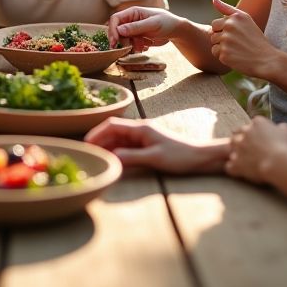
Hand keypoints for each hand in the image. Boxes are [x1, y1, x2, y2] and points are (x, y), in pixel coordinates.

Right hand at [84, 118, 228, 174]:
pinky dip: (117, 153)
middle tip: (88, 154)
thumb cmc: (181, 156)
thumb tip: (112, 158)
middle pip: (113, 132)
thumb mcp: (155, 159)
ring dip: (107, 147)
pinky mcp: (147, 146)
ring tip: (97, 159)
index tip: (86, 144)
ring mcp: (144, 138)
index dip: (97, 133)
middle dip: (99, 141)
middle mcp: (140, 130)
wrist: (201, 158)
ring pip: (119, 140)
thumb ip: (132, 157)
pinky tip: (112, 161)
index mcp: (141, 128)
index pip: (112, 125)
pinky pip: (126, 147)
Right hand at [108, 6, 182, 51]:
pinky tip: (145, 46)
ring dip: (130, 45)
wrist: (176, 30)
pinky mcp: (137, 37)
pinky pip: (130, 44)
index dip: (112, 30)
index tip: (114, 42)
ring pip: (123, 39)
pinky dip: (136, 47)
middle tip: (127, 48)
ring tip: (142, 46)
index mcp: (133, 12)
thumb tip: (119, 30)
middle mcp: (131, 20)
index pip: (115, 19)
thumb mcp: (152, 24)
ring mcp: (134, 29)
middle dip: (121, 40)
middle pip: (117, 30)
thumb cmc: (166, 22)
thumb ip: (136, 27)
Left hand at [209, 0, 278, 77]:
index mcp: (234, 18)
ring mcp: (226, 41)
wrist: (266, 59)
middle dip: (220, 39)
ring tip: (236, 50)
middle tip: (236, 44)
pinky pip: (215, 53)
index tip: (235, 36)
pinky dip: (223, 56)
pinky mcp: (224, 54)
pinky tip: (235, 56)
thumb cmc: (255, 38)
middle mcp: (229, 27)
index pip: (215, 24)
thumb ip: (227, 8)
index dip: (223, 31)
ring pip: (213, 43)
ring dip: (221, 48)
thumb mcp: (245, 19)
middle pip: (212, 34)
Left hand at [225, 116, 286, 183]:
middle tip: (248, 150)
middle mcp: (245, 132)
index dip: (252, 134)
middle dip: (241, 142)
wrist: (278, 162)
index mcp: (257, 123)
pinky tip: (240, 172)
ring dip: (237, 154)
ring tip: (245, 162)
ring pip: (231, 148)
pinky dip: (234, 169)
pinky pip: (230, 166)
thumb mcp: (286, 133)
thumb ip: (282, 128)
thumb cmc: (285, 147)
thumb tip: (283, 127)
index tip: (257, 141)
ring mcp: (238, 146)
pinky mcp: (235, 161)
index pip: (250, 126)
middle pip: (237, 134)